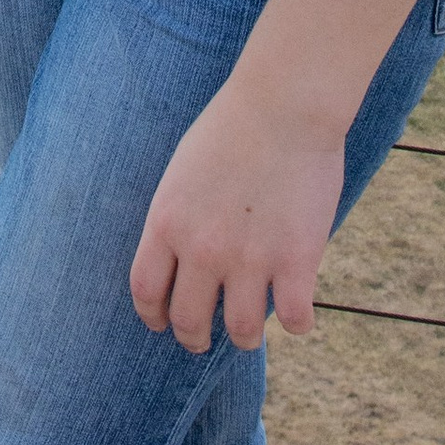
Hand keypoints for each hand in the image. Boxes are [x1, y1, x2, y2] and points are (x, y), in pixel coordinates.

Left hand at [130, 71, 346, 353]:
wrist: (285, 104)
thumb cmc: (234, 126)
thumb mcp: (183, 172)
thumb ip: (178, 217)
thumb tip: (180, 254)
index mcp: (167, 224)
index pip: (145, 291)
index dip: (152, 315)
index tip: (162, 323)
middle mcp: (202, 249)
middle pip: (188, 320)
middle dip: (194, 339)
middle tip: (203, 340)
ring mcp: (250, 259)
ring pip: (241, 330)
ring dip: (245, 339)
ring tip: (250, 335)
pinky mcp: (296, 260)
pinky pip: (294, 318)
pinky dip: (298, 324)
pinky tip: (299, 317)